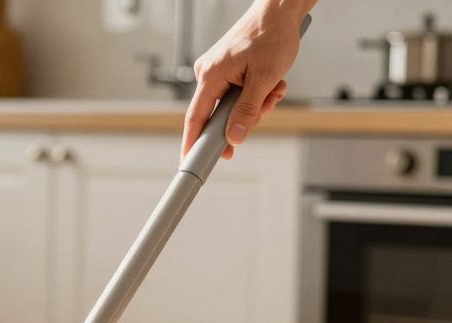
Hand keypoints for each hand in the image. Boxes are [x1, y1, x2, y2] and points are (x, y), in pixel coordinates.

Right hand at [182, 0, 314, 160]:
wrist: (279, 10)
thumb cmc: (271, 36)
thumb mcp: (265, 78)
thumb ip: (248, 110)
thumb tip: (235, 137)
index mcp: (211, 76)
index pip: (196, 118)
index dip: (192, 143)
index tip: (190, 161)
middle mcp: (208, 73)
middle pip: (218, 114)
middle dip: (245, 116)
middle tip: (267, 106)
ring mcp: (216, 71)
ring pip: (231, 104)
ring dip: (255, 103)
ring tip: (274, 88)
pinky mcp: (226, 69)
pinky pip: (236, 93)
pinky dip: (255, 93)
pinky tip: (270, 83)